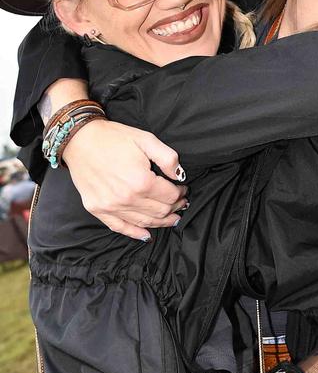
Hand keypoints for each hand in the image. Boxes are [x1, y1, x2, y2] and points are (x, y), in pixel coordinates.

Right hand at [62, 120, 187, 240]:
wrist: (79, 139)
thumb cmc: (113, 138)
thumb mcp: (146, 139)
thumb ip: (168, 158)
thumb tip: (179, 176)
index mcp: (141, 181)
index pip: (170, 196)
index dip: (181, 194)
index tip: (183, 189)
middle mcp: (127, 198)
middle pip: (160, 211)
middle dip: (174, 208)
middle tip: (180, 203)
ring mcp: (111, 206)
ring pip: (144, 222)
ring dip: (161, 222)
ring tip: (171, 218)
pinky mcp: (98, 209)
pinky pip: (120, 227)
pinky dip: (135, 233)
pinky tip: (147, 235)